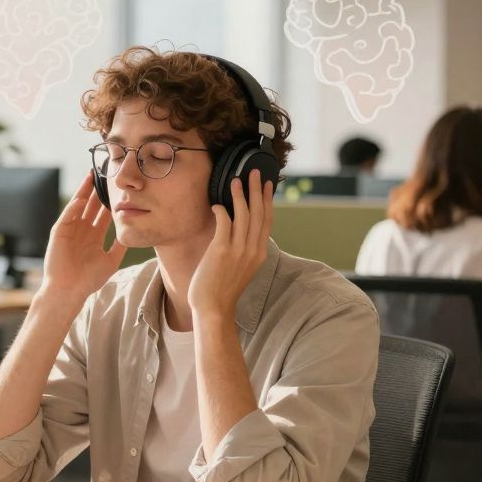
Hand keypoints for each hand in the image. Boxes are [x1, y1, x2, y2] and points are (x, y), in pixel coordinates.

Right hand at [38, 172, 127, 300]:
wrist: (70, 291)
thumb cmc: (89, 279)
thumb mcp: (111, 261)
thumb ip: (120, 246)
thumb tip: (132, 232)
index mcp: (94, 235)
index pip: (103, 212)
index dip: (111, 200)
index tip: (120, 188)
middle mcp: (82, 229)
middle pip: (92, 204)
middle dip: (99, 190)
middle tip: (107, 173)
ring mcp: (71, 229)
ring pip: (79, 205)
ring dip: (85, 192)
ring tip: (93, 176)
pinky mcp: (59, 231)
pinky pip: (68, 215)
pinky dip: (74, 206)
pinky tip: (82, 198)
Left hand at [188, 170, 273, 317]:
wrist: (214, 309)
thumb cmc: (222, 289)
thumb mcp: (240, 267)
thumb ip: (243, 249)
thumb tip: (236, 230)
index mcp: (259, 253)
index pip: (267, 220)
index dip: (267, 200)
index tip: (267, 184)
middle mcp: (252, 250)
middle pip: (259, 212)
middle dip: (257, 190)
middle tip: (255, 172)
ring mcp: (238, 250)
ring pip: (244, 215)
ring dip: (240, 195)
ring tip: (236, 180)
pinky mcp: (221, 251)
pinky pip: (224, 223)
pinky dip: (221, 210)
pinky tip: (216, 205)